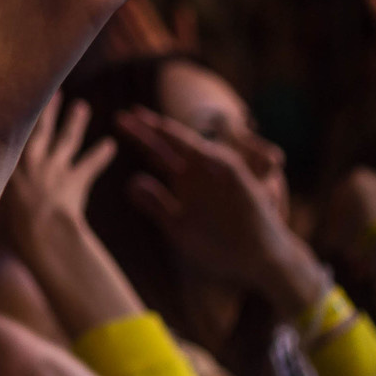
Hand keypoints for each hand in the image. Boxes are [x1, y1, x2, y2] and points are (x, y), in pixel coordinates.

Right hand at [1, 94, 116, 251]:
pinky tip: (110, 144)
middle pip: (40, 129)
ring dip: (75, 122)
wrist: (43, 234)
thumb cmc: (11, 230)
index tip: (14, 98)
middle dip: (47, 110)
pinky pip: (90, 164)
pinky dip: (101, 154)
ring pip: (67, 140)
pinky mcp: (76, 181)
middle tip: (53, 92)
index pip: (9, 135)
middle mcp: (31, 162)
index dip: (13, 117)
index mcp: (6, 168)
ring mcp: (55, 169)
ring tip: (82, 107)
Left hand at [115, 107, 326, 308]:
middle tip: (125, 114)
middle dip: (150, 129)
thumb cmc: (219, 246)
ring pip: (198, 149)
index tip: (117, 121)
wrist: (258, 261)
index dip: (140, 137)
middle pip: (172, 145)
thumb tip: (131, 181)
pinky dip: (211, 156)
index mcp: (185, 181)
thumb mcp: (177, 226)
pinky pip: (226, 166)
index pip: (158, 153)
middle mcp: (201, 174)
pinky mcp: (242, 184)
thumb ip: (156, 205)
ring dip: (179, 137)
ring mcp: (221, 177)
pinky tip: (192, 147)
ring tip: (155, 124)